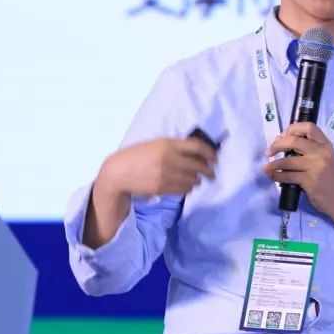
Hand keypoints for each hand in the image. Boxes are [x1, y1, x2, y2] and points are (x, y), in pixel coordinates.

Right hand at [99, 138, 216, 197]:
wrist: (118, 172)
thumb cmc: (136, 156)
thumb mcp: (154, 145)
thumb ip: (173, 147)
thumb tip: (194, 154)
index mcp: (168, 144)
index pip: (197, 147)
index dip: (210, 153)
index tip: (215, 158)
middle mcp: (170, 159)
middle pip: (198, 165)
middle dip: (209, 171)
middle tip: (212, 174)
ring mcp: (166, 174)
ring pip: (193, 179)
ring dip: (197, 180)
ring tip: (196, 180)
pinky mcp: (163, 188)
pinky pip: (184, 190)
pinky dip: (188, 188)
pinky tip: (186, 186)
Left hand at [262, 122, 333, 221]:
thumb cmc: (331, 179)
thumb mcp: (325, 159)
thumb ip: (309, 150)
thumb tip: (281, 142)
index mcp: (325, 145)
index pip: (308, 127)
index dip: (292, 128)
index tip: (282, 136)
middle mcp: (321, 152)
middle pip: (294, 140)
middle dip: (277, 145)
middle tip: (268, 152)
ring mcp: (316, 166)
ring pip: (287, 160)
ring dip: (273, 164)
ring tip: (266, 168)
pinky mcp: (310, 181)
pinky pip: (288, 176)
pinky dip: (277, 176)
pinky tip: (273, 176)